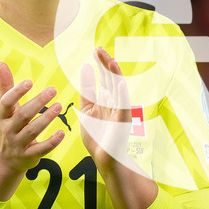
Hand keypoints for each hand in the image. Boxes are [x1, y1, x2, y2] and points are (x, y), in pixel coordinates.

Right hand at [0, 62, 64, 172]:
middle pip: (22, 115)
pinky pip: (40, 149)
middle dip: (37, 103)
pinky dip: (51, 142)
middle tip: (52, 90)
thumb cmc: (7, 126)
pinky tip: (62, 133)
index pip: (6, 102)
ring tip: (58, 106)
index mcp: (2, 116)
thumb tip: (1, 63)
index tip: (29, 82)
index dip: (17, 92)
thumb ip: (5, 86)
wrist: (4, 160)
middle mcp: (8, 130)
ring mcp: (18, 144)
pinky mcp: (28, 156)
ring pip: (32, 131)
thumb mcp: (4, 108)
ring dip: (46, 119)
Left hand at [79, 48, 131, 167]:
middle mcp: (115, 103)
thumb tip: (86, 67)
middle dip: (106, 65)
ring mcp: (120, 112)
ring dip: (115, 76)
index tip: (95, 50)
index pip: (105, 77)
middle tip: (99, 49)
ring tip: (111, 61)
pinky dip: (122, 96)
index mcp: (107, 100)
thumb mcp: (88, 109)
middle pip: (111, 80)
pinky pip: (123, 107)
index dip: (100, 64)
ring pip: (118, 90)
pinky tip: (120, 85)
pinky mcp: (122, 123)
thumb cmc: (97, 136)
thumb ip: (88, 90)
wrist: (104, 159)